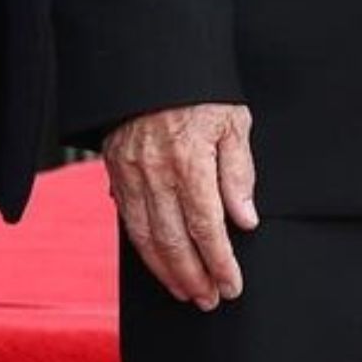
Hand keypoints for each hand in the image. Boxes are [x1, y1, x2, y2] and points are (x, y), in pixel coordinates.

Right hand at [103, 104, 256, 308]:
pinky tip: (160, 265)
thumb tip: (246, 219)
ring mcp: (130, 173)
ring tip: (187, 292)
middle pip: (174, 241)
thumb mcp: (233, 121)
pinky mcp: (115, 171)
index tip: (232, 285)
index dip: (219, 262)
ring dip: (168, 272)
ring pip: (147, 238)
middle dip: (194, 277)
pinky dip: (144, 250)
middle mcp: (156, 172)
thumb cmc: (198, 90)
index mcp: (190, 160)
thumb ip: (239, 172)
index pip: (206, 226)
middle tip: (211, 299)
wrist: (151, 61)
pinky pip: (128, 221)